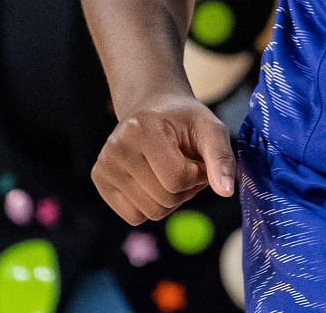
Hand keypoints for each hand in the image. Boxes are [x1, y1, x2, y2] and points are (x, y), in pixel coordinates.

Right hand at [92, 92, 235, 224]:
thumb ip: (221, 158)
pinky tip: (153, 181)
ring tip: (171, 173)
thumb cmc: (184, 120)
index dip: (197, 177)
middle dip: (185, 190)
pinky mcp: (99, 179)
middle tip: (186, 167)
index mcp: (143, 129)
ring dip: (170, 200)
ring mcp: (104, 164)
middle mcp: (117, 147)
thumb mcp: (210, 129)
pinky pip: (134, 217)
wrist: (153, 107)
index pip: (177, 180)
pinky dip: (150, 206)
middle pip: (163, 200)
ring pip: (150, 212)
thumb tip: (226, 191)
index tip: (198, 161)